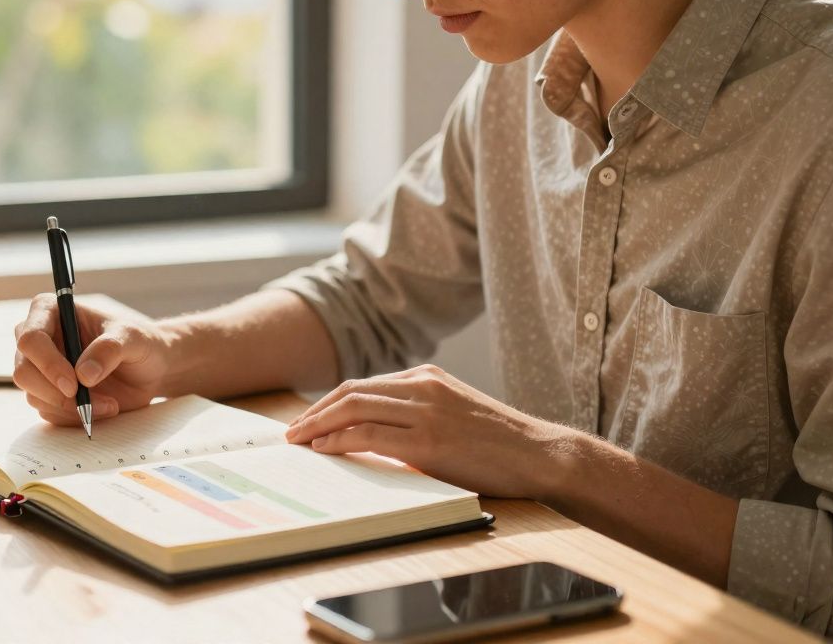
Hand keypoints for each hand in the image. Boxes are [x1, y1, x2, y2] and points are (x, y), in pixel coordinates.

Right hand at [13, 294, 172, 426]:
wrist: (150, 369)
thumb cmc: (140, 343)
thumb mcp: (133, 339)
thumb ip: (109, 349)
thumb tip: (83, 374)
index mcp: (51, 311)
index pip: (30, 338)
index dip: (47, 364)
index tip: (74, 384)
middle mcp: (39, 339)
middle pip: (23, 371)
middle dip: (54, 393)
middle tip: (87, 403)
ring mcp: (41, 368)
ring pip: (35, 396)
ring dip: (71, 408)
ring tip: (109, 404)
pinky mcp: (49, 393)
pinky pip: (48, 412)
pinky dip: (75, 417)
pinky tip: (101, 409)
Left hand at [284, 364, 572, 498]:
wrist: (541, 455)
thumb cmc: (497, 444)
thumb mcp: (451, 415)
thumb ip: (414, 415)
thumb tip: (370, 435)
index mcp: (426, 378)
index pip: (362, 386)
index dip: (328, 404)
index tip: (307, 421)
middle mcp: (422, 387)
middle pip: (350, 392)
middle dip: (314, 412)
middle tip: (291, 433)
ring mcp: (426, 411)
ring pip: (354, 408)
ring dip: (318, 426)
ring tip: (298, 442)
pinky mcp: (429, 440)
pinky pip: (371, 434)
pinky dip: (341, 439)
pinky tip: (324, 448)